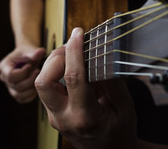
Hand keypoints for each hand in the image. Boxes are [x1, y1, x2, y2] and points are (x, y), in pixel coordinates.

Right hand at [0, 45, 45, 102]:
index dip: (23, 73)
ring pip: (19, 95)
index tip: (30, 65)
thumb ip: (34, 52)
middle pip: (16, 86)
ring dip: (31, 89)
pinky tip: (36, 85)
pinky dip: (32, 94)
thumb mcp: (30, 50)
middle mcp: (4, 78)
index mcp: (4, 67)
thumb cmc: (28, 53)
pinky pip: (23, 99)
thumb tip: (41, 52)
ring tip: (37, 79)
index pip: (11, 76)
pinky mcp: (16, 93)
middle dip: (30, 80)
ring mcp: (9, 87)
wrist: (28, 58)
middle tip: (37, 71)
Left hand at [35, 27, 136, 148]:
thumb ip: (114, 83)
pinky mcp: (54, 114)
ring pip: (42, 83)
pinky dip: (57, 72)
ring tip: (73, 54)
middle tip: (74, 46)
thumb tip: (103, 57)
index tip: (78, 34)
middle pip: (44, 81)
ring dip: (54, 63)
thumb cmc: (120, 133)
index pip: (73, 78)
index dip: (75, 52)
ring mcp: (55, 117)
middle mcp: (64, 118)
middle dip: (56, 57)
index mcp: (84, 117)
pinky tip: (73, 67)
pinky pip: (49, 88)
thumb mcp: (125, 108)